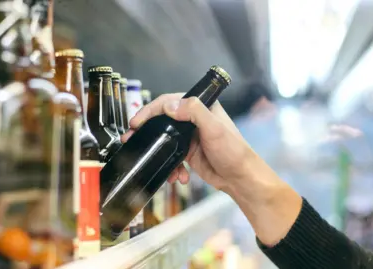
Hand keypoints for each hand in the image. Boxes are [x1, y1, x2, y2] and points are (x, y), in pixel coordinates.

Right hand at [123, 93, 301, 245]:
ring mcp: (189, 137)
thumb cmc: (234, 151)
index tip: (137, 121)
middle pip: (163, 120)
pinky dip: (171, 167)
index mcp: (202, 107)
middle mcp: (194, 119)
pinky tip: (178, 175)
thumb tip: (170, 105)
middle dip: (147, 130)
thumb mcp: (215, 128)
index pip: (170, 101)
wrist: (240, 179)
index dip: (151, 109)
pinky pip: (171, 156)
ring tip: (152, 160)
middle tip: (132, 138)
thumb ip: (194, 112)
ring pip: (164, 140)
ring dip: (158, 151)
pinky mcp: (188, 153)